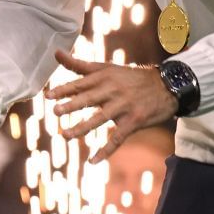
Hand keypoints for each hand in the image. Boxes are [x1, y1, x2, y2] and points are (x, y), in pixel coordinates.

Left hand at [46, 51, 179, 161]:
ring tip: (65, 135)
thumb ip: (79, 65)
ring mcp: (124, 107)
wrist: (167, 86)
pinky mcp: (134, 121)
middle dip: (72, 106)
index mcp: (104, 77)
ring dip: (83, 127)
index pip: (80, 84)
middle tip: (55, 112)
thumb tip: (56, 53)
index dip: (64, 90)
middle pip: (89, 99)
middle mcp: (113, 91)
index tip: (47, 96)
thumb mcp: (106, 68)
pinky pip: (118, 138)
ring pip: (101, 119)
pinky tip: (93, 161)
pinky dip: (106, 150)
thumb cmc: (130, 77)